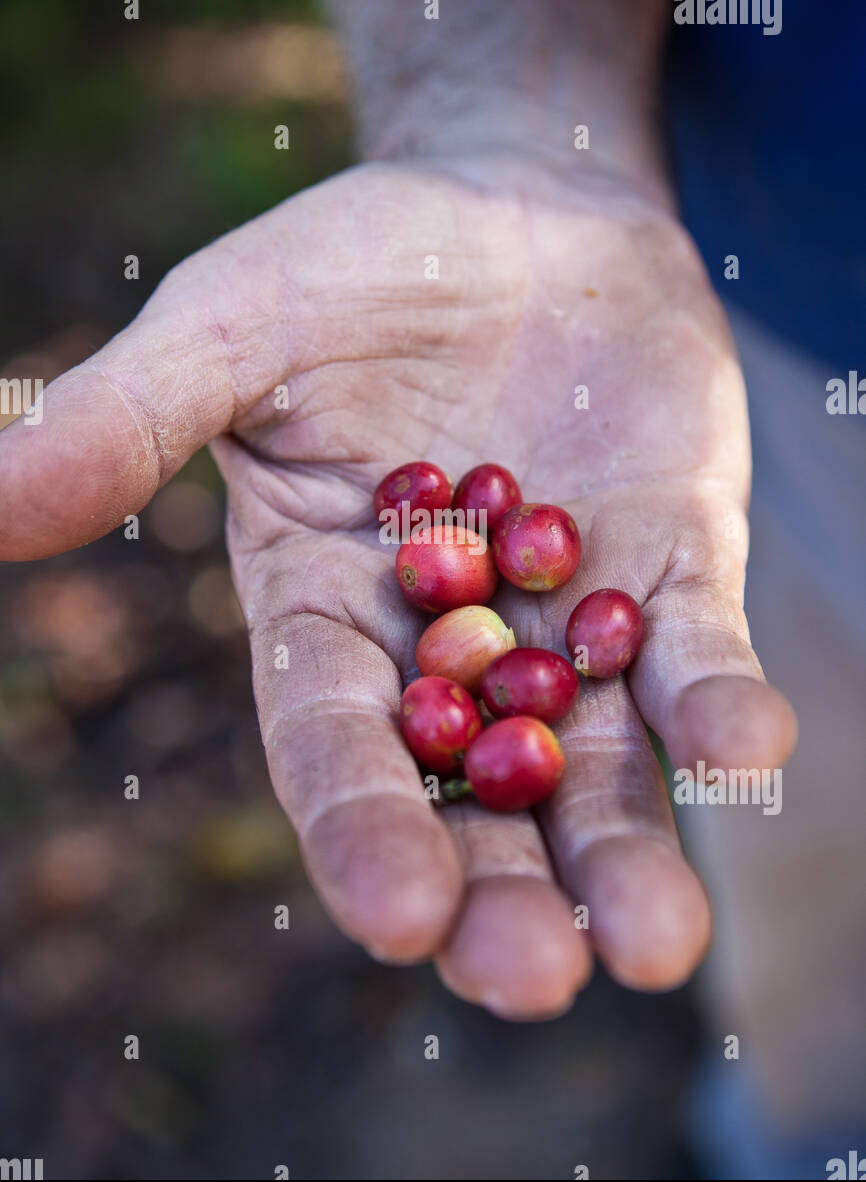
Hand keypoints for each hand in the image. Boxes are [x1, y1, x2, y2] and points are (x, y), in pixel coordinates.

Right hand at [0, 154, 796, 1018]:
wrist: (514, 201)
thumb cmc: (351, 265)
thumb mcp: (230, 327)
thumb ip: (129, 419)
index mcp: (326, 611)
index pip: (333, 740)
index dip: (359, 826)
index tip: (396, 915)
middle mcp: (449, 648)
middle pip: (469, 797)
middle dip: (500, 890)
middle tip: (534, 979)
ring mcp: (571, 615)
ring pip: (596, 764)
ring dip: (624, 853)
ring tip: (652, 944)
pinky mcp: (676, 563)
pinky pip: (698, 648)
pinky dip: (716, 700)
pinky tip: (745, 745)